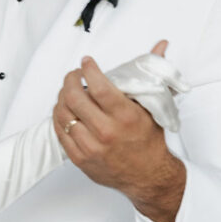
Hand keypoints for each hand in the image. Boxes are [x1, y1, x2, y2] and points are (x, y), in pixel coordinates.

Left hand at [53, 41, 185, 221]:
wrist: (148, 176)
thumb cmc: (149, 140)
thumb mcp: (154, 106)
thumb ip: (153, 74)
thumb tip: (162, 45)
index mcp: (125, 116)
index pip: (98, 87)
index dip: (88, 70)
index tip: (87, 62)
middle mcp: (107, 132)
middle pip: (75, 98)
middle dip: (70, 80)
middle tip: (74, 75)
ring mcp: (91, 147)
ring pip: (63, 114)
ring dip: (62, 97)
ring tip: (68, 91)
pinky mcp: (80, 159)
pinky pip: (60, 132)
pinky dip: (59, 117)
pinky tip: (64, 110)